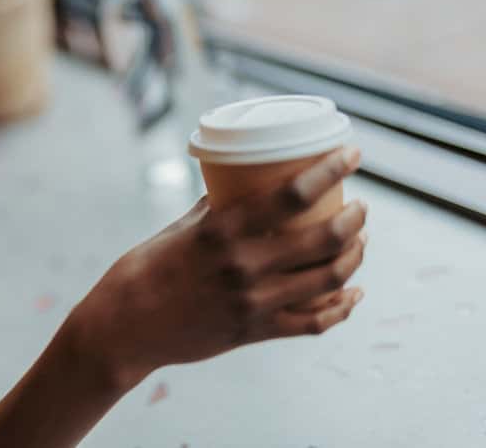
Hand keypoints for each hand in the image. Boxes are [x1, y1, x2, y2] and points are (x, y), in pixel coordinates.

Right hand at [69, 147, 366, 391]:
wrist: (125, 326)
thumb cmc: (146, 268)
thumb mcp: (181, 228)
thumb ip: (217, 209)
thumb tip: (243, 184)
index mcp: (223, 230)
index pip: (294, 195)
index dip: (331, 170)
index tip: (352, 153)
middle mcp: (245, 264)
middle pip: (325, 238)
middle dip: (356, 219)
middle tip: (360, 206)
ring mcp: (254, 301)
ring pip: (330, 279)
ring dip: (355, 257)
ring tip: (359, 241)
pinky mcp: (255, 332)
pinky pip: (315, 322)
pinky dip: (342, 308)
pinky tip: (353, 294)